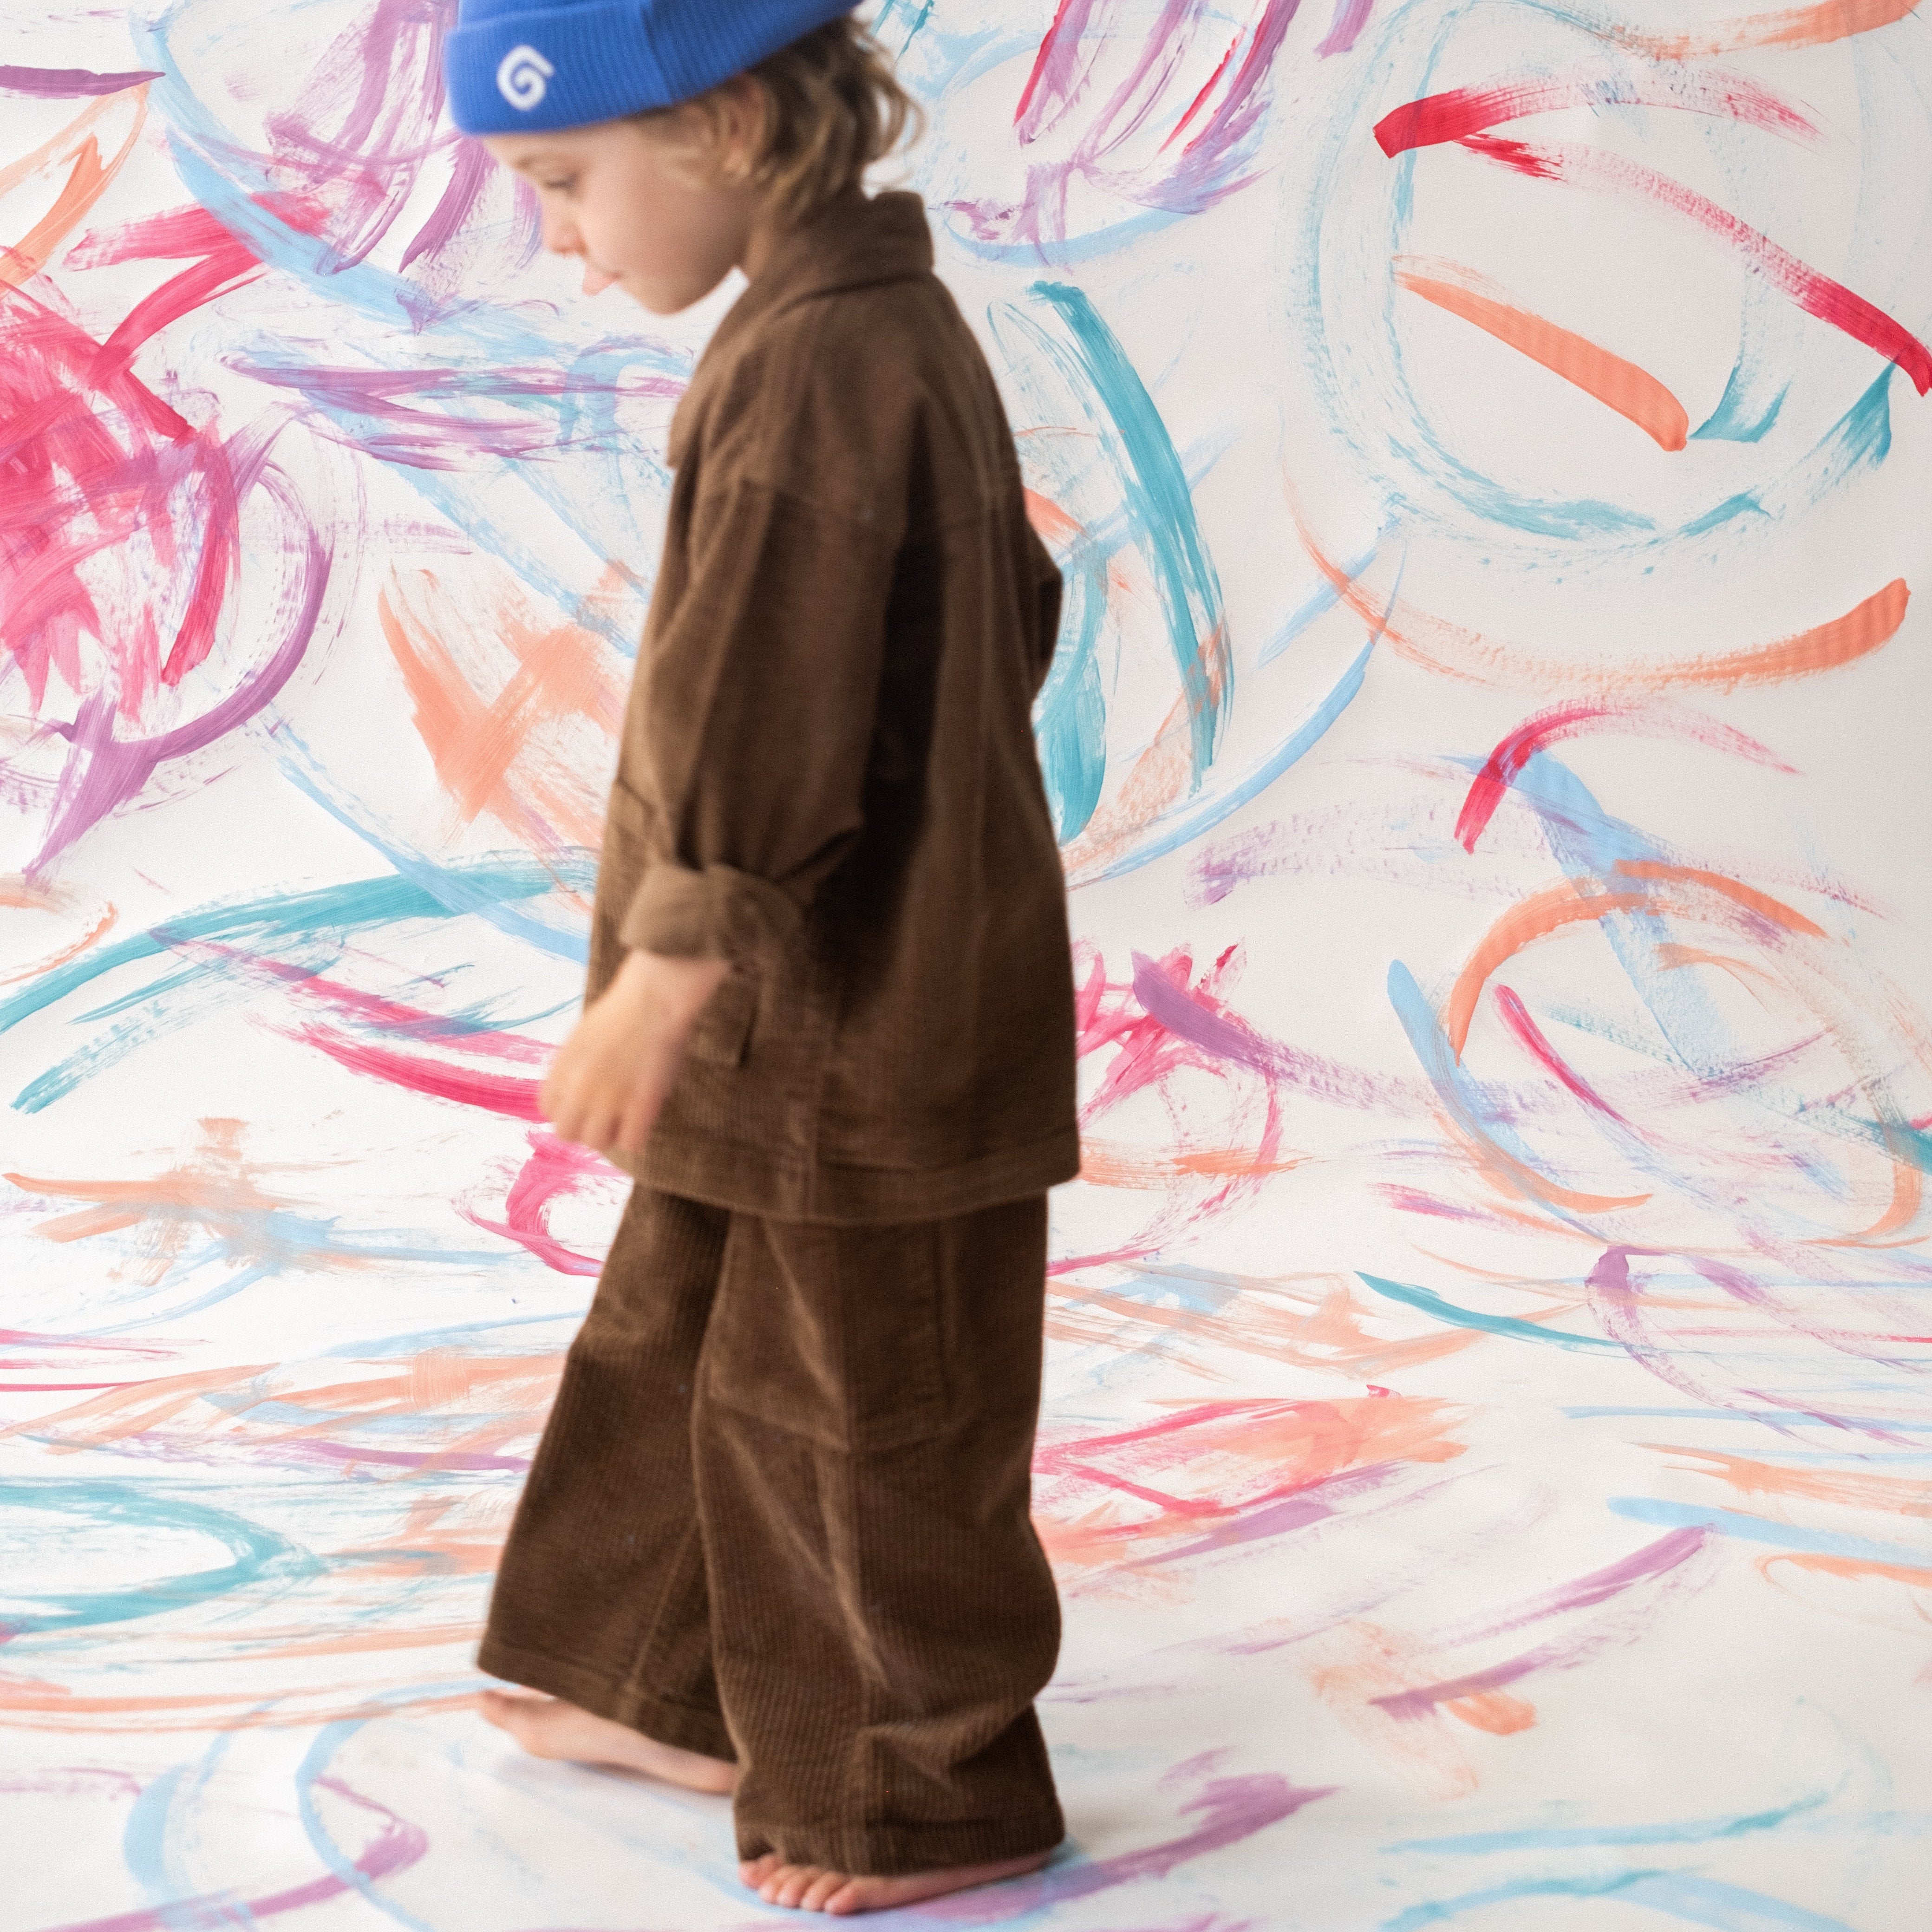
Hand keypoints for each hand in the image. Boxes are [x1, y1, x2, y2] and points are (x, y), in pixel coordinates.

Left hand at [541, 950, 730, 1154]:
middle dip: (583, 1129)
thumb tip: (576, 1089)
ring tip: (624, 1122)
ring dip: (609, 1135)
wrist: (653, 997)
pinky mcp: (640, 1105)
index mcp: (562, 1066)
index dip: (565, 1109)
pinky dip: (636, 1137)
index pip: (547, 1108)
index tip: (581, 1106)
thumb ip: (574, 1065)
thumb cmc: (623, 1008)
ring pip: (596, 1142)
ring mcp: (609, 1098)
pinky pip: (631, 1142)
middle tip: (602, 1119)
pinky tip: (642, 1122)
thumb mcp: (583, 1035)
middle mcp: (579, 1087)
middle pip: (566, 1132)